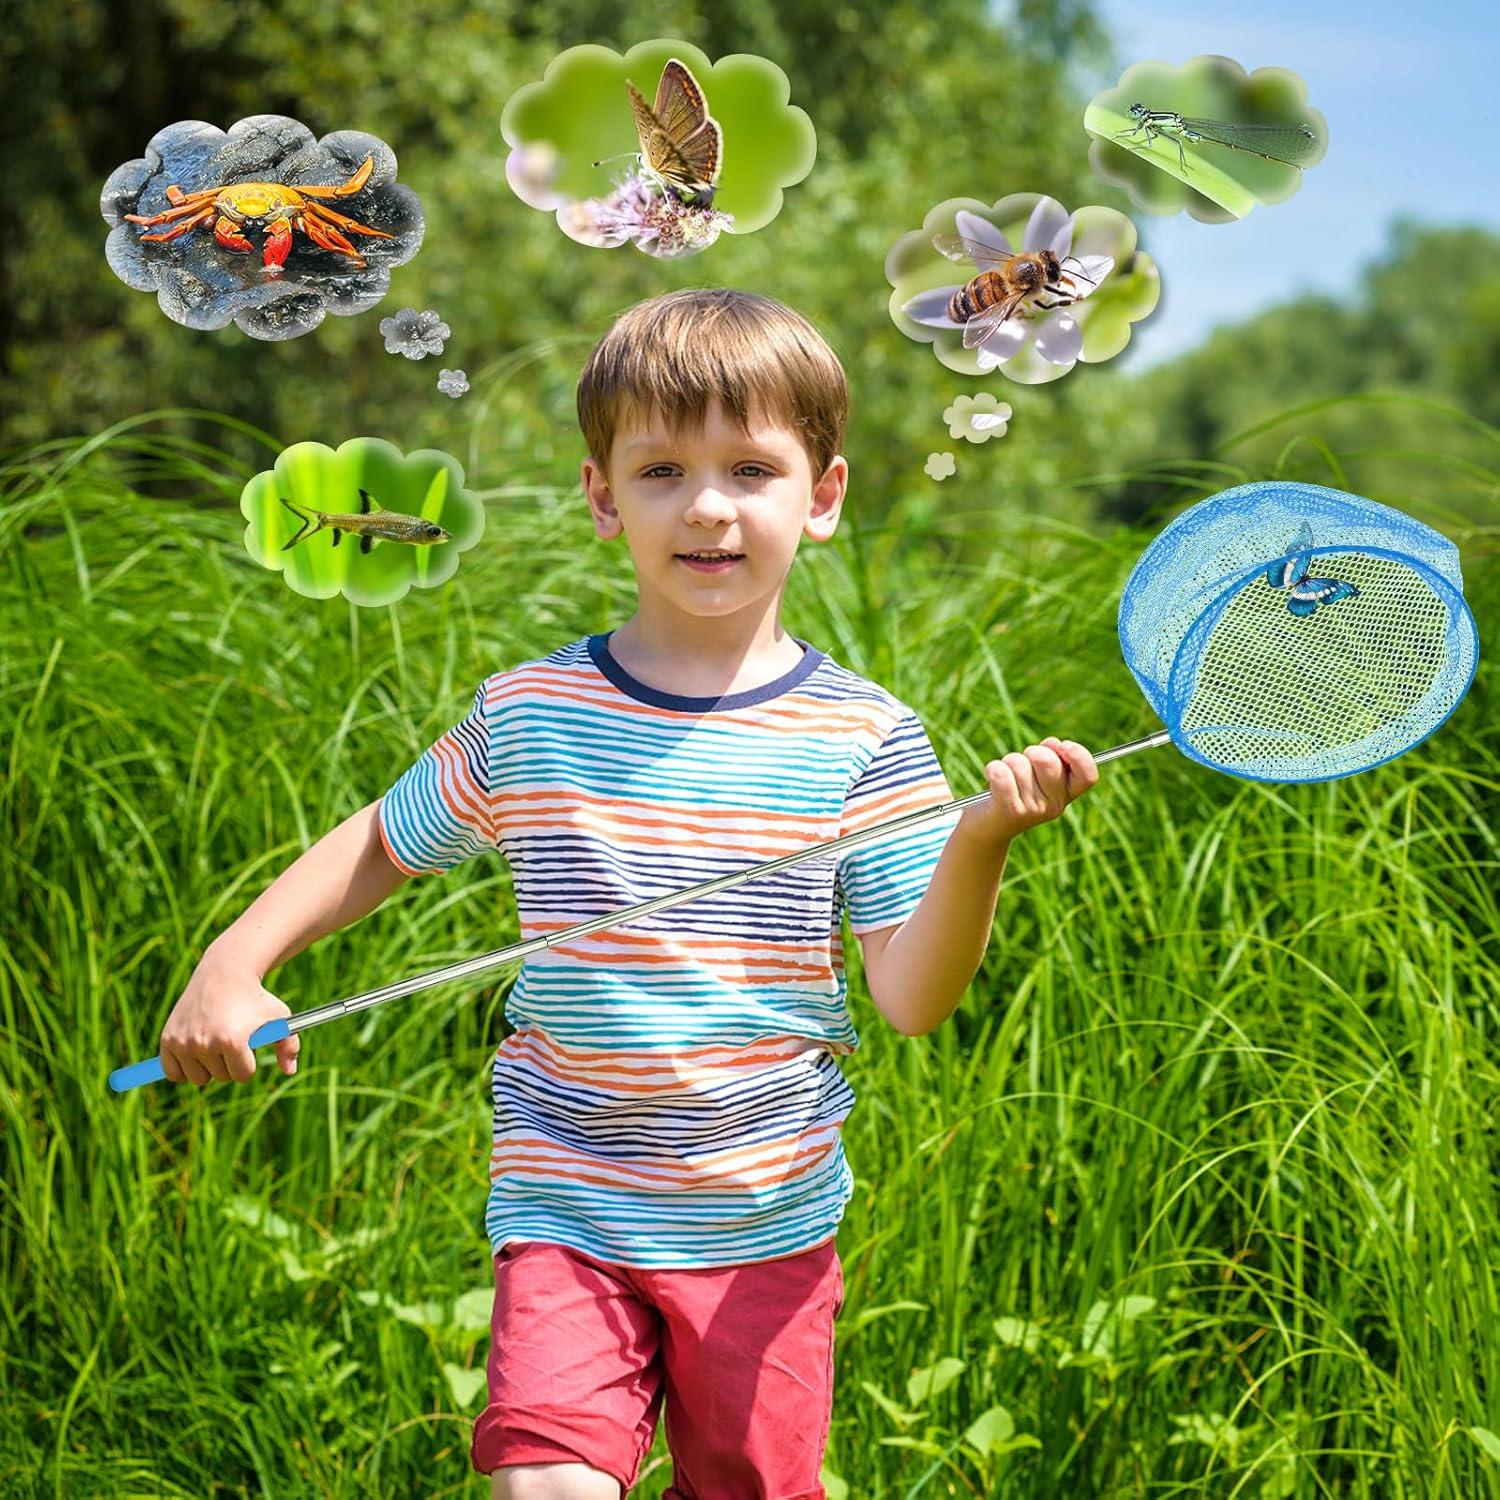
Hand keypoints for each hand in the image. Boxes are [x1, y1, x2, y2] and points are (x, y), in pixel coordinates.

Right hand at [159, 949, 300, 1084]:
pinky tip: (194, 1051)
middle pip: (221, 1077)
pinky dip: (182, 1069)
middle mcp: (205, 1043)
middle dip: (229, 1062)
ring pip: (198, 1079)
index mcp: (233, 1041)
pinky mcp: (167, 1040)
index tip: (248, 1045)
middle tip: (231, 1037)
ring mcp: (183, 1042)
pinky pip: (173, 1073)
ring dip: (208, 1067)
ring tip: (215, 1043)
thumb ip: (289, 1045)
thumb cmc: (254, 998)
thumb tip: (289, 1071)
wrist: (224, 974)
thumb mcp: (279, 1017)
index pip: (243, 1075)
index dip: (249, 1062)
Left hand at [958, 736, 1098, 849]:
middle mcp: (1055, 805)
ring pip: (1019, 763)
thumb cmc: (1015, 791)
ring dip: (1008, 762)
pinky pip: (1001, 774)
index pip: (1089, 776)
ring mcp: (1034, 810)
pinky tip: (991, 777)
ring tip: (1005, 778)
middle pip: (1048, 760)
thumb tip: (1053, 743)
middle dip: (1031, 752)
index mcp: (1067, 794)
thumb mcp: (1037, 775)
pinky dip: (993, 768)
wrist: (989, 828)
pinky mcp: (1010, 811)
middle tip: (1022, 764)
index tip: (1063, 745)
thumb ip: (1050, 757)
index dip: (1079, 755)